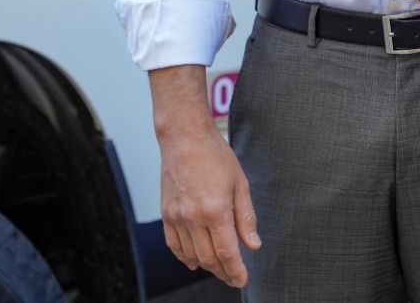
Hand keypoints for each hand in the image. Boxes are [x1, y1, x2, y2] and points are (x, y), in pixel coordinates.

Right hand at [157, 126, 260, 286]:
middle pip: (208, 259)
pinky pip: (173, 245)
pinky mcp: (166, 214)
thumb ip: (246, 217)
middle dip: (223, 272)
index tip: (242, 280)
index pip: (227, 253)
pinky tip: (193, 262)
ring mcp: (177, 217)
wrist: (184, 138)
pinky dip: (184, 257)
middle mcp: (193, 218)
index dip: (236, 271)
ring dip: (205, 266)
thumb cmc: (215, 156)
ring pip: (190, 255)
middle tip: (234, 276)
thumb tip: (253, 245)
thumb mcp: (240, 184)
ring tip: (219, 268)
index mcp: (216, 211)